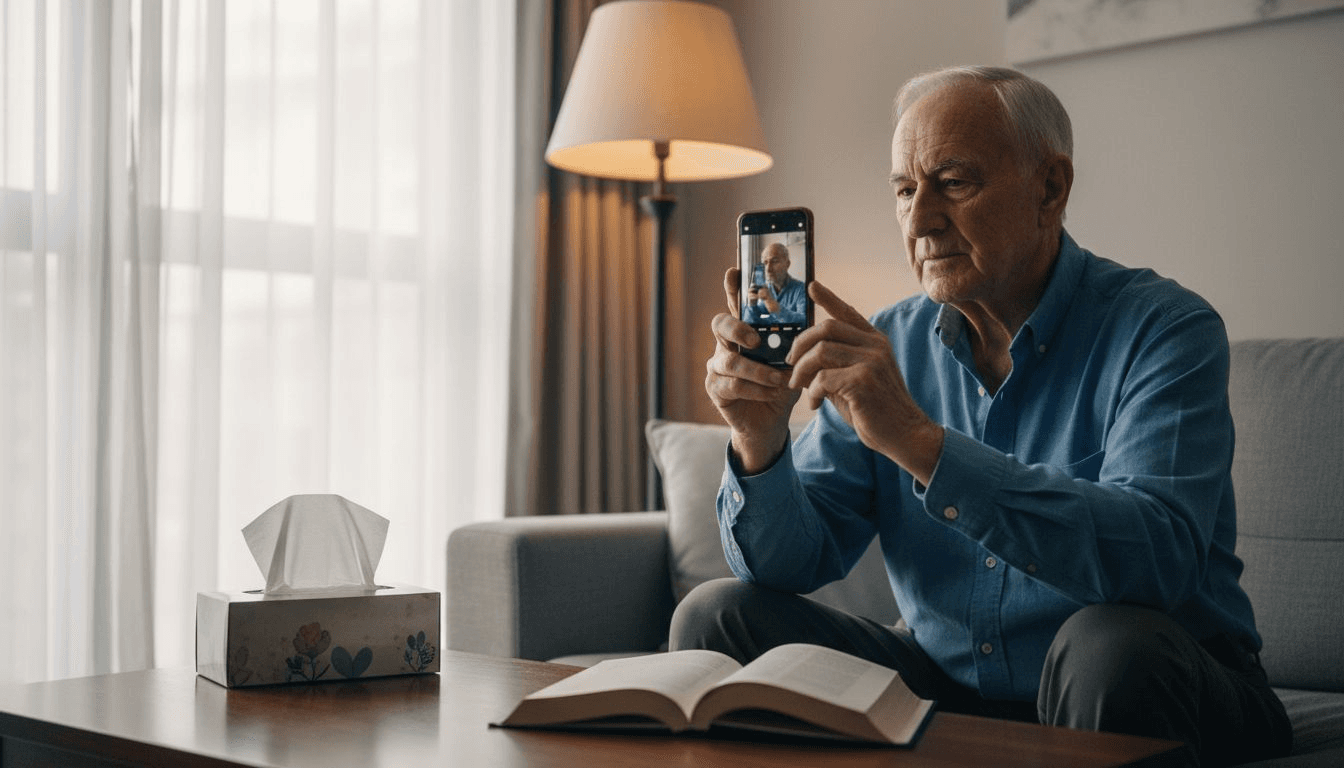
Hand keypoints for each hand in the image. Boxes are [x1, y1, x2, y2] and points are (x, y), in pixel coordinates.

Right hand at [705, 268, 800, 472]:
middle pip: (720, 324)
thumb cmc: (781, 384)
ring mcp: (717, 366)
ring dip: (758, 370)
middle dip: (737, 328)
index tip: (735, 272)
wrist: (770, 423)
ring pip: (729, 361)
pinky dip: (756, 389)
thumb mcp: (793, 358)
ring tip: (779, 378)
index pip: (736, 303)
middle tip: (756, 339)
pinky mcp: (716, 389)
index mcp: (745, 330)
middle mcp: (726, 344)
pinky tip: (772, 393)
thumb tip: (816, 310)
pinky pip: (732, 385)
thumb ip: (797, 336)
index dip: (732, 287)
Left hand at [786, 282, 943, 484]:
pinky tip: (815, 404)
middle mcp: (875, 345)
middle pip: (825, 328)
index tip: (812, 286)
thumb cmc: (876, 410)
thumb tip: (802, 358)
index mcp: (875, 341)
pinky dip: (811, 392)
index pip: (848, 313)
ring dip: (801, 371)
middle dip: (800, 345)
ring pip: (820, 352)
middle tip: (791, 365)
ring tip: (798, 387)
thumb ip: (834, 365)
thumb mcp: (855, 380)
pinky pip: (822, 379)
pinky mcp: (863, 381)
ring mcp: (871, 361)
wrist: (904, 433)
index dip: (828, 298)